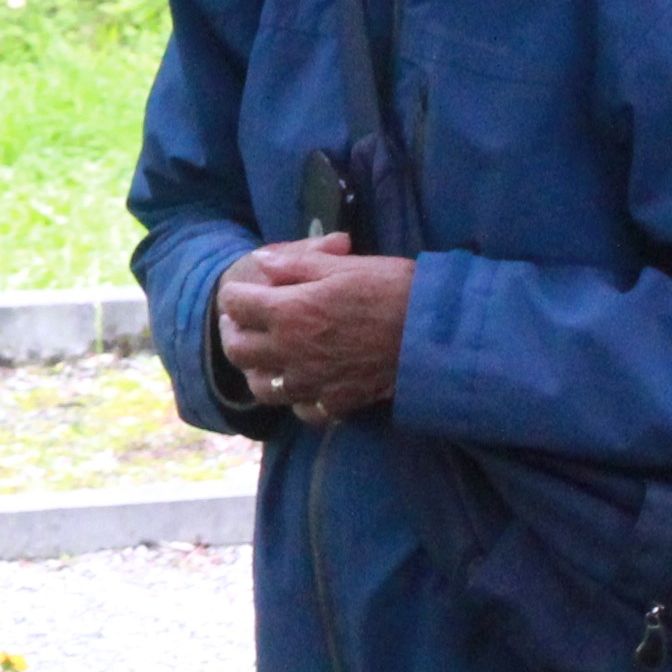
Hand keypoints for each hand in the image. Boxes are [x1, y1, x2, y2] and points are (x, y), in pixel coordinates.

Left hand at [217, 237, 412, 426]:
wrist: (436, 333)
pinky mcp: (338, 402)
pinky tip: (305, 384)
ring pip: (262, 387)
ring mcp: (313, 382)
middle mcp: (291, 352)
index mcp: (288, 312)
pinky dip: (298, 400)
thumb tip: (263, 261)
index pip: (234, 304)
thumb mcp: (342, 266)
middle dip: (235, 332)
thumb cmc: (392, 289)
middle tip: (245, 321)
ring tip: (268, 355)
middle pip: (237, 350)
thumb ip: (295, 264)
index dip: (236, 294)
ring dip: (258, 370)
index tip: (246, 290)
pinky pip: (303, 410)